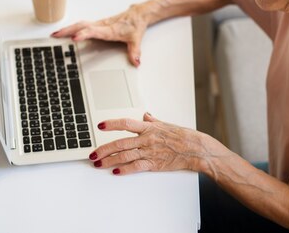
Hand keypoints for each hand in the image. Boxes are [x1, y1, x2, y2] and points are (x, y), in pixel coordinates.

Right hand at [51, 4, 149, 66]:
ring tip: (55, 35)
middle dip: (68, 31)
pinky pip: (82, 25)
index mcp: (110, 29)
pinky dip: (72, 28)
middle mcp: (102, 25)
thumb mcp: (136, 39)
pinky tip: (65, 32)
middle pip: (82, 26)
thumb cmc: (134, 25)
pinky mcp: (97, 24)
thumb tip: (136, 62)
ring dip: (67, 29)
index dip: (84, 34)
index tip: (74, 38)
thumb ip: (134, 51)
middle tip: (56, 36)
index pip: (95, 31)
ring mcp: (98, 24)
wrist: (137, 15)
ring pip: (80, 24)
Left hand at [89, 113, 205, 175]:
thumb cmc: (183, 136)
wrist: (195, 149)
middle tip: (93, 153)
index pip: (126, 123)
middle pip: (120, 143)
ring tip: (99, 164)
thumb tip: (146, 115)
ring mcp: (149, 152)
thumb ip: (153, 121)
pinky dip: (125, 170)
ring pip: (125, 156)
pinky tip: (116, 171)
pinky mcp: (154, 164)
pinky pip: (136, 167)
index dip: (112, 124)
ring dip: (109, 160)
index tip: (100, 125)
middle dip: (104, 149)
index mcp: (149, 128)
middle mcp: (147, 139)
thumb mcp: (166, 124)